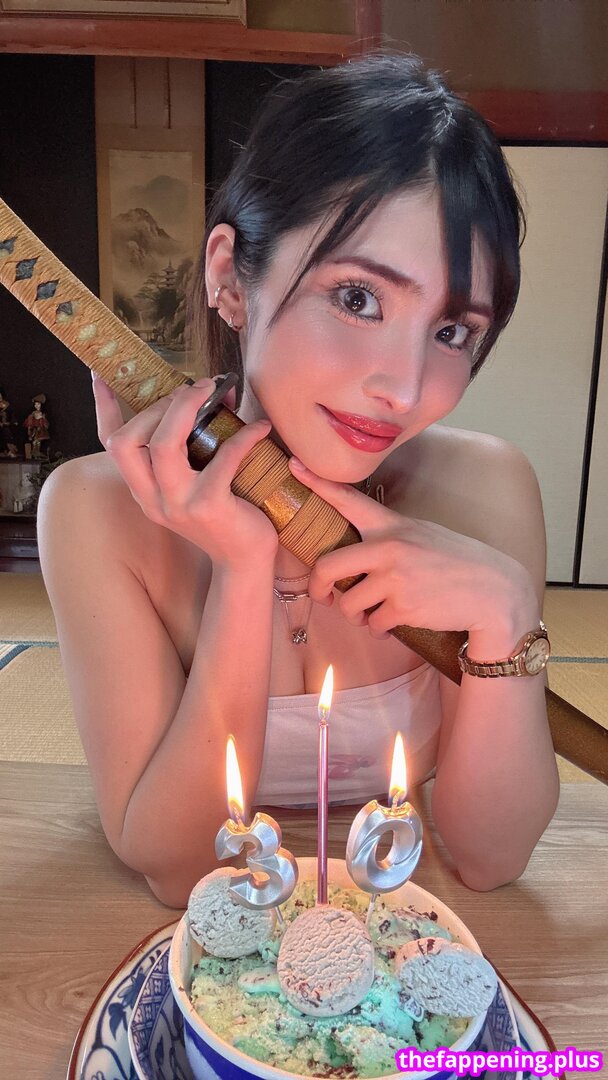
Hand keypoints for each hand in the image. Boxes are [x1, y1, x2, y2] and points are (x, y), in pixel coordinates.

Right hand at [92, 373, 278, 568]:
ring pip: (164, 444)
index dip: (104, 407)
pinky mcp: (209, 507)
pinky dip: (243, 437)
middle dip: (158, 404)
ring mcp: (177, 505)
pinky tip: (261, 428)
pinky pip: (222, 458)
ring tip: (215, 391)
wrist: (245, 563)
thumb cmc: (227, 515)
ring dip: (188, 408)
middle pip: (128, 440)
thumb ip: (197, 442)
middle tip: (193, 388)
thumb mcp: (200, 480)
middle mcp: (153, 499)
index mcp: (144, 490)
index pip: (112, 445)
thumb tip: (217, 393)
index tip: (101, 374)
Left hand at [288, 457, 531, 639]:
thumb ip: (388, 538)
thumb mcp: (422, 535)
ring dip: (355, 615)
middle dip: (319, 587)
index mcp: (392, 526)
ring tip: (371, 614)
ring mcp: (395, 579)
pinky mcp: (403, 608)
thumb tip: (353, 557)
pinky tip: (392, 623)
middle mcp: (389, 548)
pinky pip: (373, 624)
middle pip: (328, 566)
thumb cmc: (454, 563)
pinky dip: (378, 628)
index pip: (348, 499)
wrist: (492, 591)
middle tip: (323, 596)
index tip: (293, 465)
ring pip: (349, 603)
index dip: (317, 483)